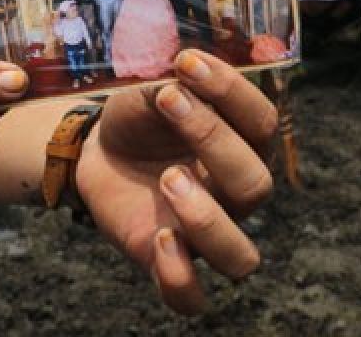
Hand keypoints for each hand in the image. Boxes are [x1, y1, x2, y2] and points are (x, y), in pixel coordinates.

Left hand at [74, 50, 276, 313]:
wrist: (98, 150)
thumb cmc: (139, 118)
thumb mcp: (148, 90)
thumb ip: (169, 81)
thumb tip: (181, 68)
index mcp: (242, 144)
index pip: (262, 121)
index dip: (230, 90)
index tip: (186, 62)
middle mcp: (233, 193)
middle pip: (255, 184)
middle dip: (211, 138)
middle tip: (167, 100)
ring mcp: (203, 233)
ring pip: (240, 256)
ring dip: (207, 218)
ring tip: (168, 178)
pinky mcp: (166, 262)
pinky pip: (191, 298)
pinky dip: (180, 278)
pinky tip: (158, 238)